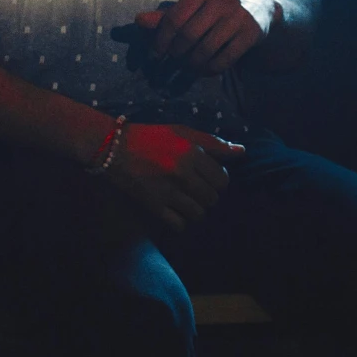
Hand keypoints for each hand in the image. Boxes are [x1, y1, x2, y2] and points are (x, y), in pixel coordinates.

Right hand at [104, 124, 245, 229]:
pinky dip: (181, 221)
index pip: (222, 180)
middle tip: (196, 189)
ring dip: (196, 209)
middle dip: (208, 195)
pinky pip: (180, 225)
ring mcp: (169, 192)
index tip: (209, 178)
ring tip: (187, 200)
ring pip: (199, 214)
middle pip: (212, 198)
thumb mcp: (182, 132)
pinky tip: (175, 212)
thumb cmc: (150, 137)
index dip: (219, 181)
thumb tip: (243, 152)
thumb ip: (214, 143)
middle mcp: (183, 174)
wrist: (113, 148)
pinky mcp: (154, 206)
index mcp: (192, 153)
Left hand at [135, 0, 275, 77]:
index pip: (174, 19)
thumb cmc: (218, 8)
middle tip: (172, 63)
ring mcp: (239, 16)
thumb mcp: (194, 6)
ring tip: (186, 68)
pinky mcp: (251, 34)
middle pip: (188, 36)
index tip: (155, 56)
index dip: (160, 41)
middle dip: (176, 55)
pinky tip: (203, 70)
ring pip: (205, 50)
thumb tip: (139, 21)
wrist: (261, 6)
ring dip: (191, 65)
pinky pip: (224, 60)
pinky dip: (209, 70)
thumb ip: (167, 15)